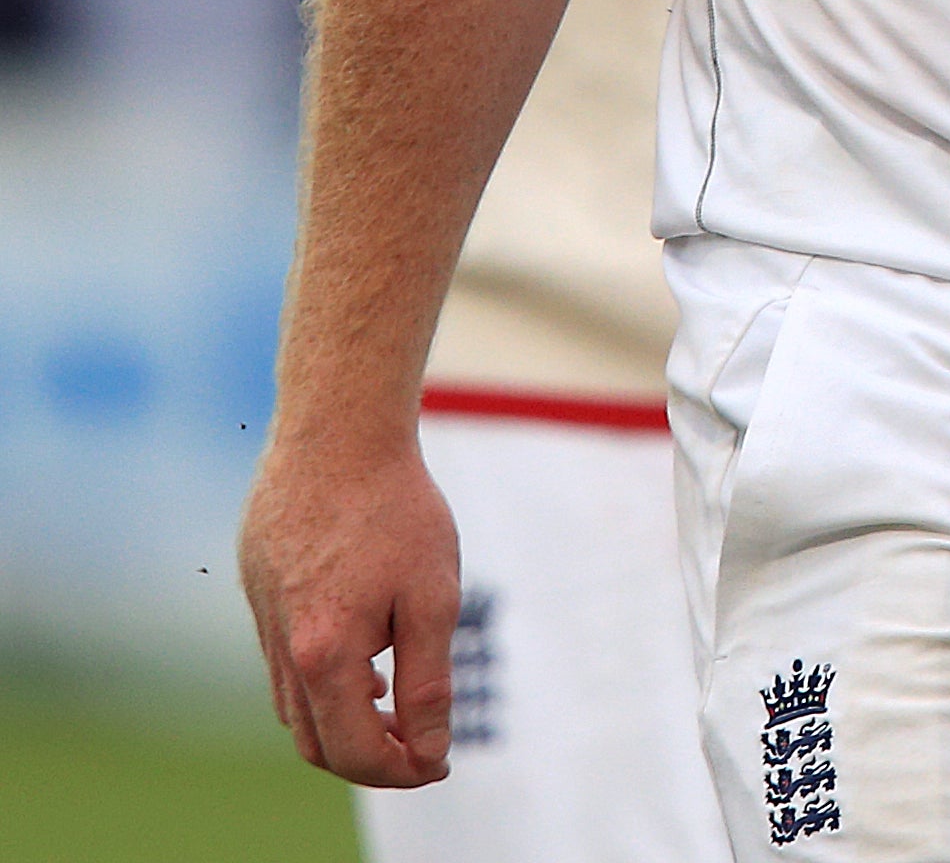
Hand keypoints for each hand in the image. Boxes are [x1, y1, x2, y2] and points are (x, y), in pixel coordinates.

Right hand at [238, 426, 461, 784]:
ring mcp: (262, 619)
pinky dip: (320, 679)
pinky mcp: (258, 589)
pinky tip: (361, 658)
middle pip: (316, 741)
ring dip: (342, 720)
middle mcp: (281, 648)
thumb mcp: (434, 598)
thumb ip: (428, 682)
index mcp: (323, 657)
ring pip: (294, 705)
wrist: (337, 432)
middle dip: (369, 758)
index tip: (439, 763)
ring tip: (393, 709)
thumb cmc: (396, 510)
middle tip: (420, 747)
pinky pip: (282, 660)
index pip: (354, 752)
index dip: (401, 770)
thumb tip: (428, 750)